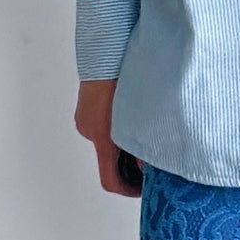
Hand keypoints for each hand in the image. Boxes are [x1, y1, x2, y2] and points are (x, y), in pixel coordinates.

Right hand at [75, 77, 142, 197]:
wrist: (106, 49)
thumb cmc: (121, 77)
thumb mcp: (140, 115)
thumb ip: (145, 144)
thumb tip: (151, 166)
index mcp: (102, 137)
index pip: (110, 180)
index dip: (127, 190)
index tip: (142, 189)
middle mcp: (89, 130)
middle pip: (110, 159)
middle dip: (130, 162)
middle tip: (152, 157)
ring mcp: (86, 118)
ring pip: (108, 140)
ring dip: (125, 142)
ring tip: (147, 130)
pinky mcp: (87, 106)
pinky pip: (104, 124)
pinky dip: (119, 126)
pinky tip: (135, 113)